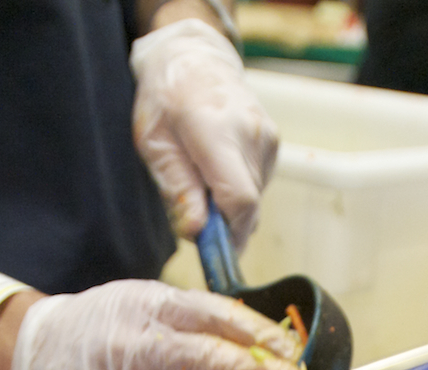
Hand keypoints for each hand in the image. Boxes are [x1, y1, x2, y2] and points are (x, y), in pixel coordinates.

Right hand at [9, 281, 312, 369]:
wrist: (35, 355)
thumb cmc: (105, 329)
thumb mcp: (147, 303)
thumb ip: (198, 323)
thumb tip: (267, 351)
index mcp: (153, 307)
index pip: (219, 316)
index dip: (262, 337)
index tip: (291, 355)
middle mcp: (141, 349)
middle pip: (214, 365)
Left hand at [131, 18, 279, 246]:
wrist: (193, 58)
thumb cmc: (166, 98)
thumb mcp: (155, 144)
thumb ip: (178, 188)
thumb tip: (197, 232)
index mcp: (217, 131)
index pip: (239, 200)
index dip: (228, 237)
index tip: (210, 252)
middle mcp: (252, 134)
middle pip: (249, 206)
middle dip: (223, 226)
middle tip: (194, 219)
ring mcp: (268, 138)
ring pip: (253, 199)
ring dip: (228, 207)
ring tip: (200, 182)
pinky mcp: (273, 143)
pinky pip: (257, 184)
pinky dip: (236, 190)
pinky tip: (216, 170)